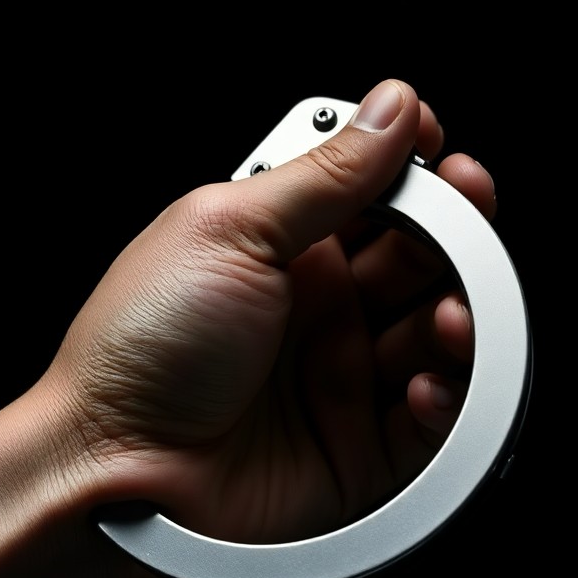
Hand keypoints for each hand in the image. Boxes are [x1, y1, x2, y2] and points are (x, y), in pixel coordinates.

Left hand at [44, 80, 497, 543]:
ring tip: (447, 314)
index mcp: (279, 249)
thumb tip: (391, 108)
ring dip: (459, 317)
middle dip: (457, 237)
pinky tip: (425, 382)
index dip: (416, 172)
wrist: (110, 470)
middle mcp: (315, 311)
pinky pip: (431, 426)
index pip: (373, 194)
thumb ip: (323, 174)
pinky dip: (446, 398)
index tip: (440, 153)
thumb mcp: (228, 231)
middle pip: (419, 260)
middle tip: (466, 225)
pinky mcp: (356, 453)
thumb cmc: (141, 348)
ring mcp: (338, 380)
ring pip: (436, 338)